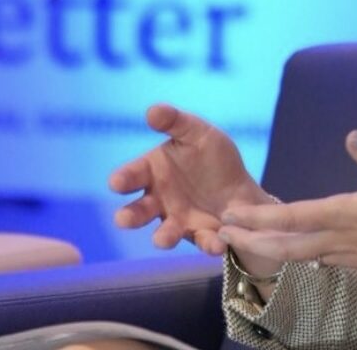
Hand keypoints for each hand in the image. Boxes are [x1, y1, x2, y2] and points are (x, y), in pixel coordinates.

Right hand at [109, 104, 270, 256]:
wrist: (240, 187)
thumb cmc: (212, 157)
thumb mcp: (198, 133)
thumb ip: (176, 122)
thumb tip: (152, 111)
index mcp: (153, 171)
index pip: (131, 175)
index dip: (123, 179)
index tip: (116, 183)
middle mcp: (159, 200)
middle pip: (137, 211)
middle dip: (129, 216)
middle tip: (123, 219)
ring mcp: (177, 221)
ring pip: (164, 233)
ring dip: (162, 237)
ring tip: (163, 239)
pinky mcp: (201, 236)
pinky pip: (202, 242)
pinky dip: (208, 244)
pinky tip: (216, 242)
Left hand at [217, 130, 356, 320]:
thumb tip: (352, 134)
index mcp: (347, 217)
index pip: (293, 218)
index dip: (260, 217)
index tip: (231, 214)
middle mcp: (340, 240)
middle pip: (285, 244)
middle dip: (251, 239)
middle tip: (219, 234)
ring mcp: (349, 256)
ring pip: (298, 255)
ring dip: (268, 247)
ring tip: (245, 241)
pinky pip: (316, 260)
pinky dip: (295, 254)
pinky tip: (294, 251)